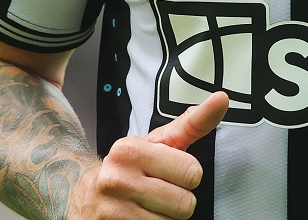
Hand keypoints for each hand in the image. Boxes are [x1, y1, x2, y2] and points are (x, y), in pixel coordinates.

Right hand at [69, 90, 228, 218]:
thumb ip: (192, 124)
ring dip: (166, 218)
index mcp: (131, 150)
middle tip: (160, 192)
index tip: (173, 172)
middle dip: (179, 200)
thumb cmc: (131, 167)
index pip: (192, 173)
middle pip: (185, 204)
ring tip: (150, 206)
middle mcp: (118, 179)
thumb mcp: (158, 143)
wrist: (85, 195)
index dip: (188, 176)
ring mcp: (112, 211)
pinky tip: (141, 218)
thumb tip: (221, 99)